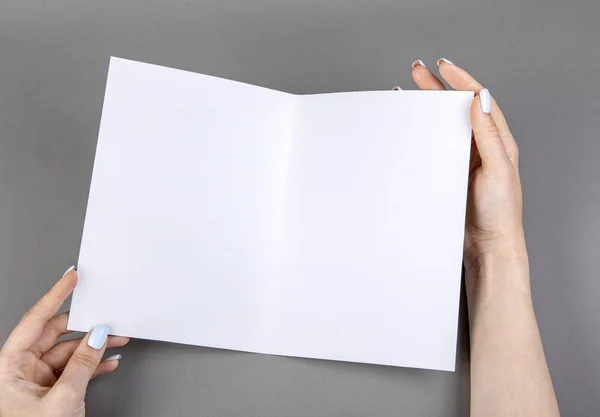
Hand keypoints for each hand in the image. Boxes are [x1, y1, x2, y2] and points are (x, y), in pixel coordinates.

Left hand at [0, 267, 128, 416]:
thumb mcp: (62, 400)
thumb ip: (83, 364)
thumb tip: (97, 335)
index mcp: (9, 366)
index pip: (36, 320)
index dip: (56, 295)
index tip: (72, 277)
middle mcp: (19, 370)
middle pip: (55, 335)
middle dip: (84, 325)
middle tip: (106, 313)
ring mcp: (35, 382)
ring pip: (69, 353)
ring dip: (94, 347)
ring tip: (117, 340)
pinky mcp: (50, 393)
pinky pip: (74, 370)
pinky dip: (93, 365)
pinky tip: (109, 361)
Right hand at [410, 59, 524, 264]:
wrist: (487, 245)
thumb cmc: (500, 212)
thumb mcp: (499, 169)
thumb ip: (489, 136)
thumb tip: (479, 101)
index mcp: (497, 140)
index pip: (479, 100)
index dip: (461, 80)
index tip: (443, 67)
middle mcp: (480, 146)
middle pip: (457, 108)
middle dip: (437, 87)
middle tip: (417, 72)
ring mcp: (463, 159)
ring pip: (443, 124)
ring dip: (427, 107)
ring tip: (409, 92)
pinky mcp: (448, 173)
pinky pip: (433, 145)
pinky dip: (421, 132)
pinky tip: (409, 128)